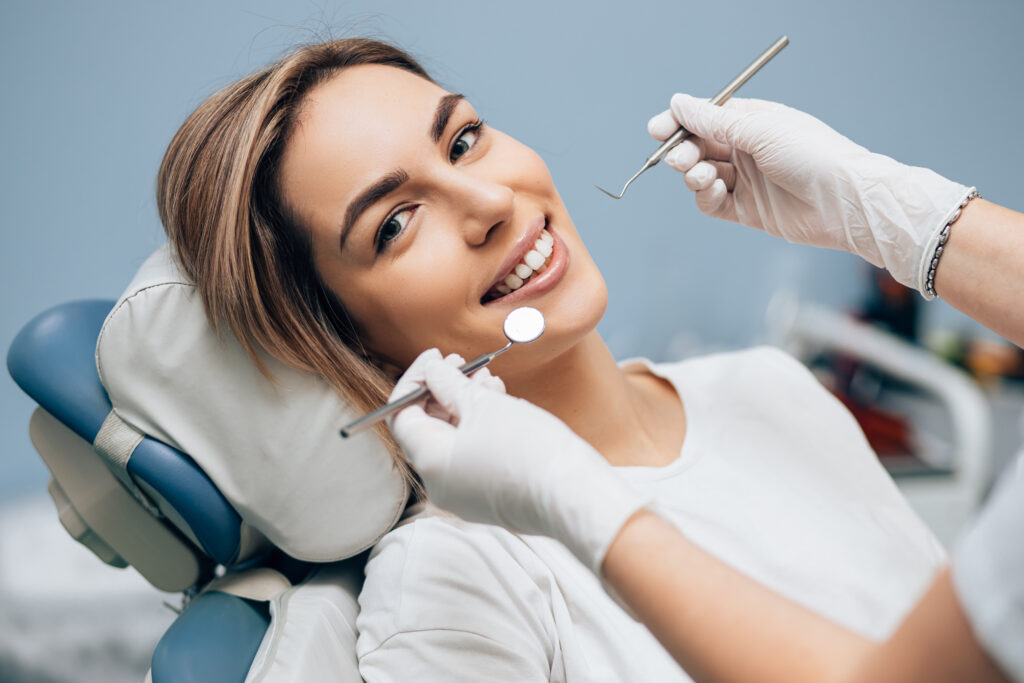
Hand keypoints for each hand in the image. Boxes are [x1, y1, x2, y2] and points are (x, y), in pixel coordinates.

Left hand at [389, 349, 649, 573]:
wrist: (576, 496)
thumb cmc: (529, 449)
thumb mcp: (484, 404)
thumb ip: (449, 384)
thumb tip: (431, 370)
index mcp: (430, 461)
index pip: (401, 413)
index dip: (415, 379)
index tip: (435, 357)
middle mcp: (440, 484)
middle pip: (427, 426)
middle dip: (444, 390)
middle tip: (464, 363)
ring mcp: (464, 495)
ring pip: (454, 440)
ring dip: (466, 405)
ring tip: (490, 380)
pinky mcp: (489, 498)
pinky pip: (473, 457)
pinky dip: (481, 428)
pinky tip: (502, 404)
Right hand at [649, 94, 974, 297]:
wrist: (843, 202)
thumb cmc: (813, 155)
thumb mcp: (760, 130)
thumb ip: (715, 121)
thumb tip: (679, 103)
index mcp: (752, 122)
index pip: (705, 117)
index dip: (680, 122)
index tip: (658, 129)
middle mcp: (747, 149)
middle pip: (698, 146)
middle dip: (683, 151)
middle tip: (678, 158)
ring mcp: (746, 180)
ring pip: (702, 174)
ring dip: (693, 174)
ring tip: (702, 175)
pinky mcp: (747, 210)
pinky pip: (712, 202)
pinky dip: (705, 196)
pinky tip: (712, 190)